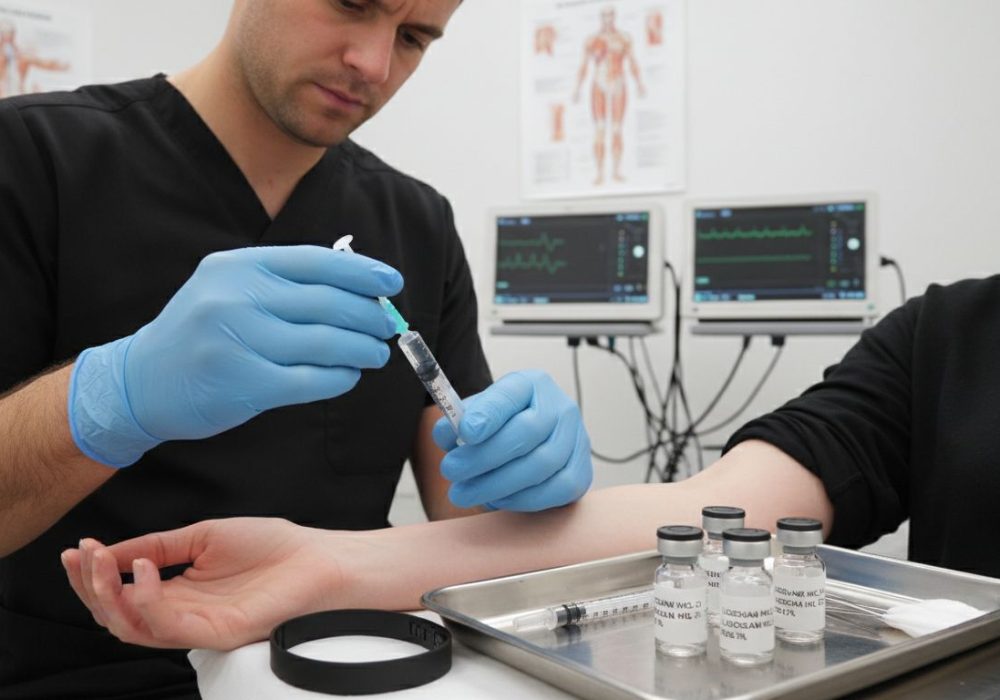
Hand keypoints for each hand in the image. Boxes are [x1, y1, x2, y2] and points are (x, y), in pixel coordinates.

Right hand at [60, 519, 349, 649]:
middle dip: (89, 586)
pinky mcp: (213, 633)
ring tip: (102, 560)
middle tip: (79, 555)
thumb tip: (112, 551)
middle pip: (115, 615)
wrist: (316, 559)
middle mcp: (181, 613)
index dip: (93, 574)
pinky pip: (166, 626)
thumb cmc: (270, 548)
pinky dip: (145, 599)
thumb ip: (158, 546)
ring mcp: (196, 626)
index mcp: (178, 592)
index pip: (120, 594)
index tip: (77, 547)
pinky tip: (143, 570)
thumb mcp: (202, 536)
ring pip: (130, 627)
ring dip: (106, 594)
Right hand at [68, 245, 401, 465]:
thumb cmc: (202, 332)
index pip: (317, 261)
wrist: (142, 381)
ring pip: (326, 342)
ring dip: (362, 349)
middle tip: (389, 326)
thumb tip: (360, 288)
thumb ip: (285, 283)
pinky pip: (312, 380)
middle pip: (329, 302)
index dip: (362, 272)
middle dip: (370, 315)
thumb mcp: (231, 288)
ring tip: (376, 353)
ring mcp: (239, 341)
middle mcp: (237, 297)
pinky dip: (340, 378)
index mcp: (240, 266)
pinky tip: (349, 376)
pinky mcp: (244, 383)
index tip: (392, 283)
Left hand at [432, 370, 592, 510]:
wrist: (530, 445)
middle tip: (451, 471)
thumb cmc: (501, 428)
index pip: (511, 394)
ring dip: (497, 483)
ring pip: (541, 464)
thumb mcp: (477, 413)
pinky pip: (556, 490)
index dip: (488, 414)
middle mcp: (560, 408)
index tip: (464, 433)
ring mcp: (577, 440)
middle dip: (484, 456)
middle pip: (527, 432)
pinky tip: (497, 499)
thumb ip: (458, 420)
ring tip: (465, 492)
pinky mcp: (582, 472)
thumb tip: (447, 433)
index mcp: (532, 384)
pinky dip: (523, 499)